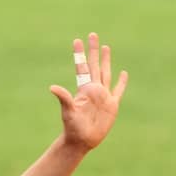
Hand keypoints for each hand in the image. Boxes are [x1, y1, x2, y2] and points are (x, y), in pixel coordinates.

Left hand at [50, 32, 127, 152]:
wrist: (82, 141)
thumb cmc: (72, 127)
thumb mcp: (68, 111)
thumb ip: (63, 98)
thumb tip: (52, 87)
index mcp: (84, 89)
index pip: (82, 67)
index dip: (80, 53)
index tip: (77, 40)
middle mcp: (93, 89)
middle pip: (94, 65)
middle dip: (93, 50)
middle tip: (92, 35)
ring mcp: (103, 96)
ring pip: (106, 73)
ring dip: (106, 60)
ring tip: (106, 47)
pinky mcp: (112, 105)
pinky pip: (118, 90)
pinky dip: (122, 82)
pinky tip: (124, 73)